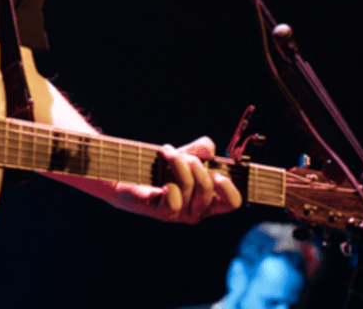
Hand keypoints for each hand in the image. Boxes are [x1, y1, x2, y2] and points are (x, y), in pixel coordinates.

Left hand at [107, 137, 241, 222]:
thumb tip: (210, 149)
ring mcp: (180, 214)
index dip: (229, 187)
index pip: (232, 202)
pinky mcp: (161, 213)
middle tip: (182, 154)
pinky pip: (174, 201)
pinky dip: (170, 186)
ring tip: (167, 151)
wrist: (131, 175)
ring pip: (189, 188)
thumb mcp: (185, 154)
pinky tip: (162, 180)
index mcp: (209, 200)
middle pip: (207, 189)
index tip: (217, 172)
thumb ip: (201, 149)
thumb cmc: (162, 167)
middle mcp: (197, 211)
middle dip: (195, 165)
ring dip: (178, 164)